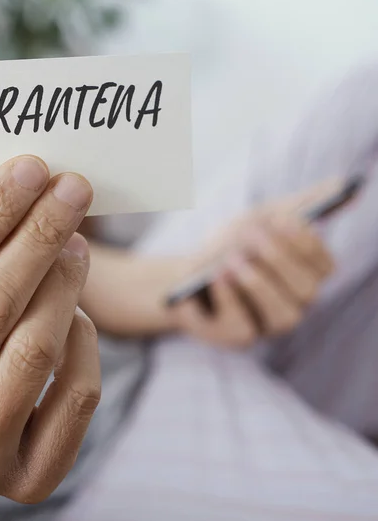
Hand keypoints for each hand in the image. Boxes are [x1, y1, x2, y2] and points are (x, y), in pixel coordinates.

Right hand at [0, 156, 99, 503]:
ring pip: (35, 351)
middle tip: (71, 190)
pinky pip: (76, 394)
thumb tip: (14, 195)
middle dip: (38, 237)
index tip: (31, 168)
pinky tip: (74, 309)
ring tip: (75, 242)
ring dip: (65, 281)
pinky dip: (84, 340)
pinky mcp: (28, 479)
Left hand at [81, 181, 335, 345]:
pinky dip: (230, 300)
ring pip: (285, 316)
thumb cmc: (226, 246)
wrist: (180, 274)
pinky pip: (242, 330)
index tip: (283, 220)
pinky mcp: (235, 338)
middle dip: (280, 260)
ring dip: (259, 283)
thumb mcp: (257, 219)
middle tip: (253, 235)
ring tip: (231, 259)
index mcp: (302, 277)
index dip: (308, 244)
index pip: (324, 266)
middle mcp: (292, 305)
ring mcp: (266, 325)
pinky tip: (216, 277)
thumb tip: (341, 182)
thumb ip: (296, 205)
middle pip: (307, 291)